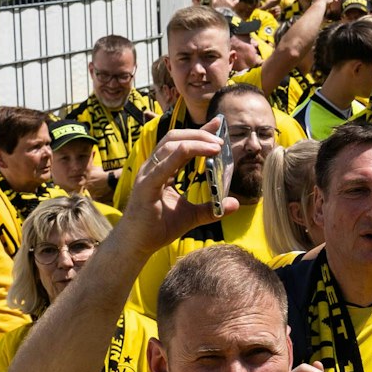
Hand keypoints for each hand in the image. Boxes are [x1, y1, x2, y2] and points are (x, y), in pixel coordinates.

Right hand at [121, 121, 240, 251]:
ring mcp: (147, 175)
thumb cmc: (158, 227)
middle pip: (174, 138)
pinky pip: (164, 165)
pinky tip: (202, 152)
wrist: (137, 245)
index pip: (180, 143)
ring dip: (196, 141)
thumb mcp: (191, 216)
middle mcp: (153, 168)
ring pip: (170, 145)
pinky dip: (183, 154)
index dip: (199, 132)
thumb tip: (235, 204)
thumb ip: (211, 208)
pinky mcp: (146, 186)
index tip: (218, 125)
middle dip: (199, 134)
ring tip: (216, 146)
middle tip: (221, 140)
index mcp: (161, 170)